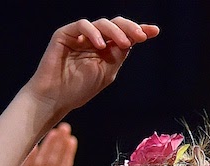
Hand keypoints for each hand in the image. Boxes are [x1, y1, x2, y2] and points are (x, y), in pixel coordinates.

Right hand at [27, 17, 156, 117]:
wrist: (55, 98)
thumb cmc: (79, 89)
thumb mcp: (106, 72)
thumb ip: (118, 55)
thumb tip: (132, 39)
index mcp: (105, 49)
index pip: (124, 35)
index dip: (139, 30)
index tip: (154, 31)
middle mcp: (94, 40)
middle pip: (116, 25)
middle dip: (130, 28)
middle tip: (142, 35)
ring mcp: (80, 36)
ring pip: (102, 23)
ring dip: (116, 31)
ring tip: (124, 43)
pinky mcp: (65, 34)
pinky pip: (82, 26)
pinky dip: (93, 33)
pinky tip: (99, 45)